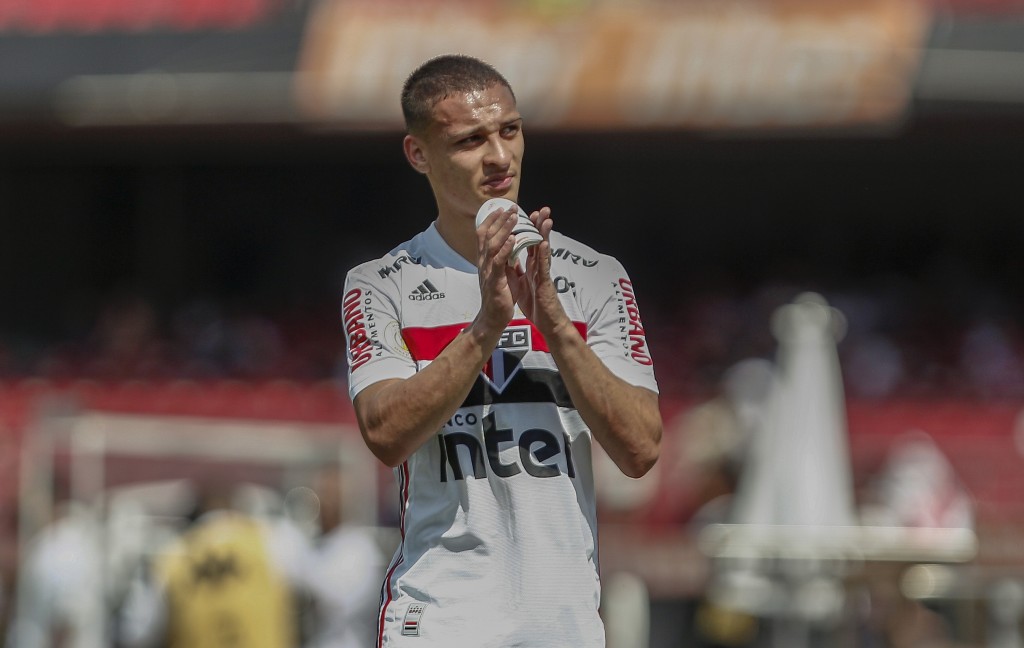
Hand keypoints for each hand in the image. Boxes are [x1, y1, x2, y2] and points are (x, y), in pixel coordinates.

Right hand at [472, 206, 517, 335]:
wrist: (493, 318)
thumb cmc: (499, 295)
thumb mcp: (501, 272)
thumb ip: (503, 257)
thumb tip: (509, 243)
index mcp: (485, 260)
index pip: (484, 234)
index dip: (492, 220)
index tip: (502, 208)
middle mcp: (483, 262)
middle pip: (488, 235)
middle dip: (500, 219)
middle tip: (511, 207)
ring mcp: (488, 271)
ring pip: (493, 245)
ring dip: (504, 229)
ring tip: (514, 217)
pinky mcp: (495, 281)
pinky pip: (499, 262)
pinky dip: (505, 249)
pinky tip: (513, 239)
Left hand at [507, 207, 573, 336]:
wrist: (547, 323)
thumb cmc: (536, 305)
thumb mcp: (523, 284)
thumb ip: (519, 270)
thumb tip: (512, 259)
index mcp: (532, 267)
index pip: (530, 244)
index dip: (529, 230)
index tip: (527, 215)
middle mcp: (539, 268)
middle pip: (539, 242)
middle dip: (540, 226)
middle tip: (542, 209)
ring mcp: (543, 274)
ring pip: (545, 251)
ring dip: (546, 235)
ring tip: (547, 219)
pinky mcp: (545, 284)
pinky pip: (544, 268)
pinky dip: (545, 255)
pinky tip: (545, 243)